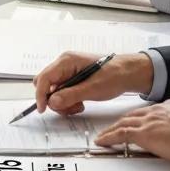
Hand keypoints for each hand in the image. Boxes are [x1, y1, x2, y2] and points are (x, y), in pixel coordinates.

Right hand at [33, 51, 153, 114]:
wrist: (128, 73)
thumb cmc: (114, 75)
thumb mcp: (92, 89)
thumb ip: (71, 95)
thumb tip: (52, 101)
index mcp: (67, 61)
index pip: (45, 78)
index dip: (41, 94)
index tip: (43, 109)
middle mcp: (64, 64)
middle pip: (46, 85)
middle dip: (54, 100)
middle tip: (69, 108)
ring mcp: (68, 71)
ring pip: (54, 91)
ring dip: (63, 102)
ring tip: (79, 106)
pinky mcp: (73, 78)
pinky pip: (63, 92)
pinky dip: (68, 101)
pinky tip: (81, 103)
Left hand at [93, 99, 169, 163]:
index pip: (148, 112)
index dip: (138, 118)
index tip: (135, 122)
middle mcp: (157, 111)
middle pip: (133, 115)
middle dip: (122, 122)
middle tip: (113, 127)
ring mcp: (149, 121)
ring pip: (123, 123)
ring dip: (112, 130)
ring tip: (104, 135)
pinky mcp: (143, 133)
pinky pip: (120, 134)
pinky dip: (109, 137)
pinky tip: (102, 141)